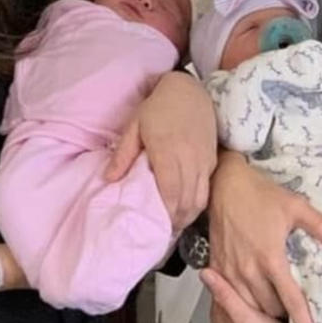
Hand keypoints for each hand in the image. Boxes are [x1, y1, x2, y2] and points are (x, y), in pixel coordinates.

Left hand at [104, 71, 216, 230]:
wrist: (188, 90)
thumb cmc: (157, 108)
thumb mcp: (134, 126)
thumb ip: (123, 154)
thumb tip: (109, 179)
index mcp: (168, 151)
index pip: (170, 191)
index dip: (165, 213)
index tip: (154, 227)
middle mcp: (190, 158)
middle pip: (187, 200)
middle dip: (176, 220)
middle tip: (162, 232)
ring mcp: (204, 159)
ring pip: (200, 198)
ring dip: (188, 214)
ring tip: (174, 224)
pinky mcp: (213, 159)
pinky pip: (207, 188)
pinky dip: (197, 202)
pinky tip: (185, 206)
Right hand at [208, 150, 321, 322]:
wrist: (224, 185)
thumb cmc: (260, 195)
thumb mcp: (295, 206)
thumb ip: (320, 226)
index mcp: (270, 258)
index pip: (290, 299)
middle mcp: (249, 270)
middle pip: (269, 309)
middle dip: (284, 320)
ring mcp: (230, 270)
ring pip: (249, 307)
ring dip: (264, 315)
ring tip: (280, 320)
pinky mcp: (217, 267)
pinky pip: (231, 296)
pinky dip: (245, 304)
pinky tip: (256, 304)